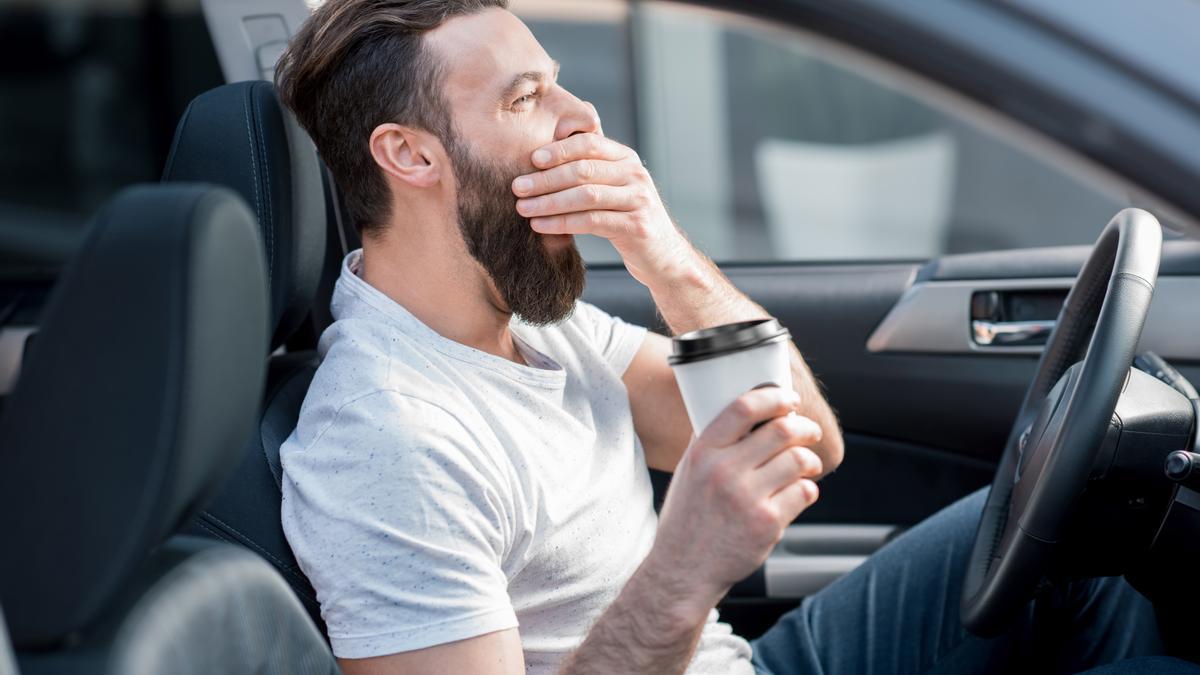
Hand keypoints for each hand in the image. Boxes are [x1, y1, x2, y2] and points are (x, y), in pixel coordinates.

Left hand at [512, 133, 696, 287]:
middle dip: (546, 179)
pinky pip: (592, 222)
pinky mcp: (636, 226)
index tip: (531, 159)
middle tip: (517, 187)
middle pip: (583, 170)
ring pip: (586, 196)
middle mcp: (635, 174)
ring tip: (523, 208)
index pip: (589, 144)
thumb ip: (591, 165)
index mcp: (626, 158)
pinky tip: (540, 225)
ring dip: (549, 202)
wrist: (662, 255)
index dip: (559, 150)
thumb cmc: (626, 217)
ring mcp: (639, 200)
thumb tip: (555, 138)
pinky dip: (562, 223)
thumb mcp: (613, 186)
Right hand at [645, 387, 823, 616]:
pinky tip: (798, 491)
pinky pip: (804, 492)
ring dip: (810, 459)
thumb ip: (713, 442)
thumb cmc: (687, 518)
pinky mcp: (767, 523)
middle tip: (808, 432)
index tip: (789, 400)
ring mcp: (747, 498)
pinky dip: (807, 488)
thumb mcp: (688, 471)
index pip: (743, 408)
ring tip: (807, 464)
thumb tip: (746, 412)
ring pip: (798, 460)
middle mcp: (723, 472)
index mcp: (703, 453)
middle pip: (781, 430)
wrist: (683, 569)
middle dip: (804, 427)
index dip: (774, 397)